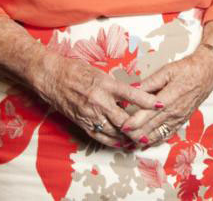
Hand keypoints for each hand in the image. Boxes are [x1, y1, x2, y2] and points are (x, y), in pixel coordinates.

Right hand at [36, 52, 161, 147]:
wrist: (51, 77)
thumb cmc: (75, 70)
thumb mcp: (99, 72)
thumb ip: (114, 84)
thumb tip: (131, 93)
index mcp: (105, 84)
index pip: (131, 94)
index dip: (147, 100)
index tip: (160, 103)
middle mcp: (99, 101)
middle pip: (124, 120)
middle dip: (139, 127)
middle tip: (152, 129)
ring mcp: (90, 114)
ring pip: (114, 131)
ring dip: (128, 137)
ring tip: (141, 138)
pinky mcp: (82, 123)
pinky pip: (101, 137)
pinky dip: (113, 141)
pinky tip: (122, 142)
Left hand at [121, 46, 212, 147]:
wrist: (206, 74)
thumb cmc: (187, 69)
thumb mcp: (167, 71)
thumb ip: (149, 82)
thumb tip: (133, 88)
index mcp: (169, 98)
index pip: (148, 114)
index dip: (134, 122)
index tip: (122, 126)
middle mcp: (174, 112)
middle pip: (150, 128)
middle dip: (134, 134)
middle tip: (119, 135)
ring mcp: (178, 119)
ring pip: (157, 135)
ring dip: (143, 139)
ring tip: (128, 141)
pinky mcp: (181, 121)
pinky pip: (166, 135)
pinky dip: (154, 140)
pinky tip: (145, 142)